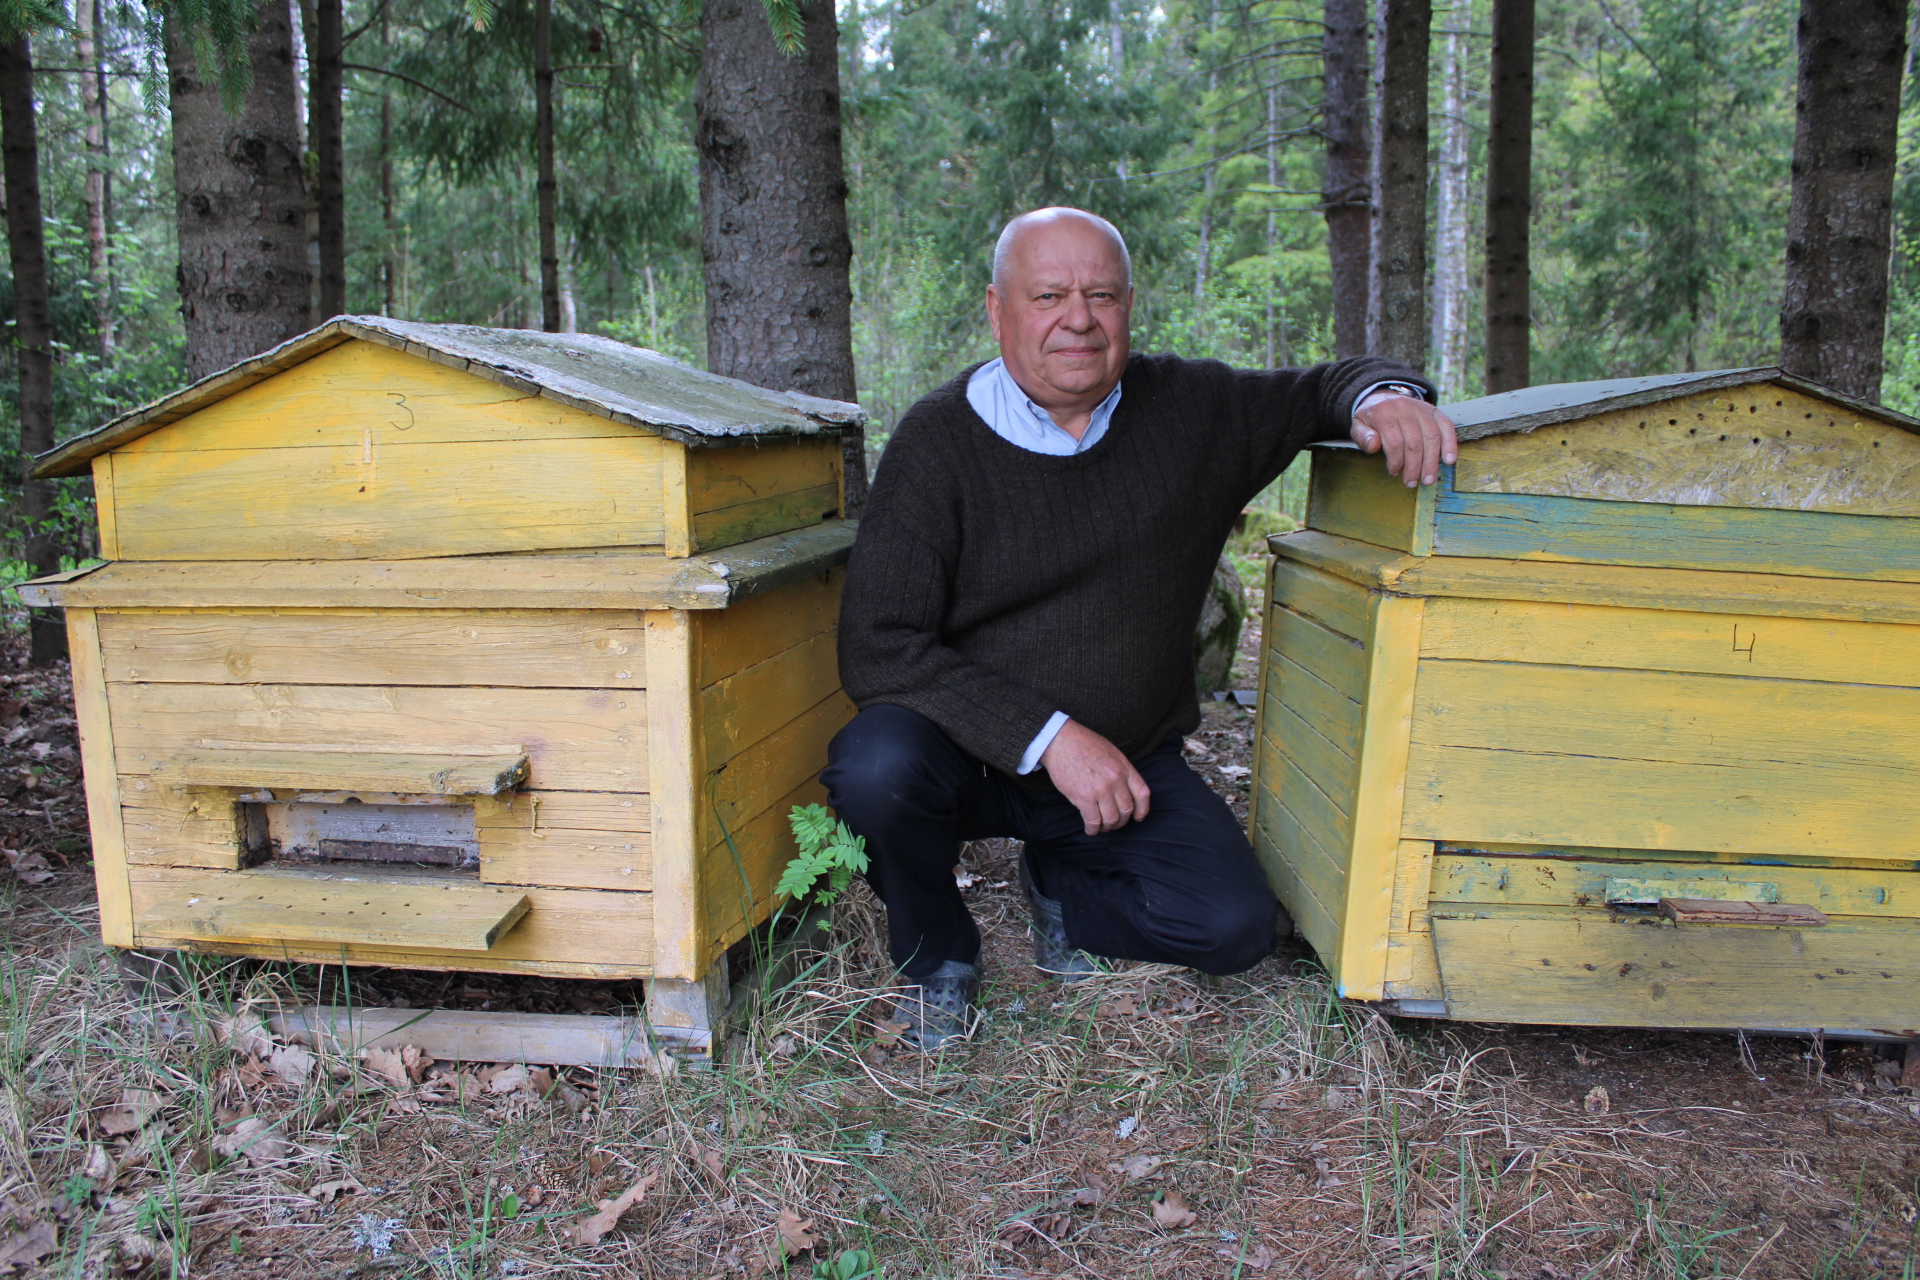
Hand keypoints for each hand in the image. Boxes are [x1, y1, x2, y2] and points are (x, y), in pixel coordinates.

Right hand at [1040, 719, 1151, 835]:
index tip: (1138, 817)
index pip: (1142, 794)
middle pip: (1126, 810)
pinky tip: (1090, 829)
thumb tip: (1124, 790)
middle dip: (1121, 821)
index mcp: (1124, 768)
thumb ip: (1120, 770)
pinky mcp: (1084, 797)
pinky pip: (1093, 821)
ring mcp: (1101, 790)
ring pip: (1111, 819)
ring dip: (1107, 827)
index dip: (1142, 810)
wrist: (1060, 741)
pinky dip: (1093, 829)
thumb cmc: (1084, 744)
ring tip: (1102, 827)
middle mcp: (1116, 780)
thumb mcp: (1111, 752)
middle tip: (1114, 823)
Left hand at [1351, 393, 1458, 487]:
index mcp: (1383, 413)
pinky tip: (1449, 460)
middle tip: (1413, 482)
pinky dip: (1450, 443)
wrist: (1383, 398)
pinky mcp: (1434, 410)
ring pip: (1432, 437)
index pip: (1394, 442)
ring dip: (1431, 461)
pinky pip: (1446, 426)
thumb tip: (1374, 446)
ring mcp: (1421, 408)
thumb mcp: (1358, 426)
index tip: (1394, 473)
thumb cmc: (1371, 419)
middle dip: (1415, 467)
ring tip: (1428, 479)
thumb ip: (1363, 437)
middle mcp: (1404, 408)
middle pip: (1415, 442)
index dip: (1396, 461)